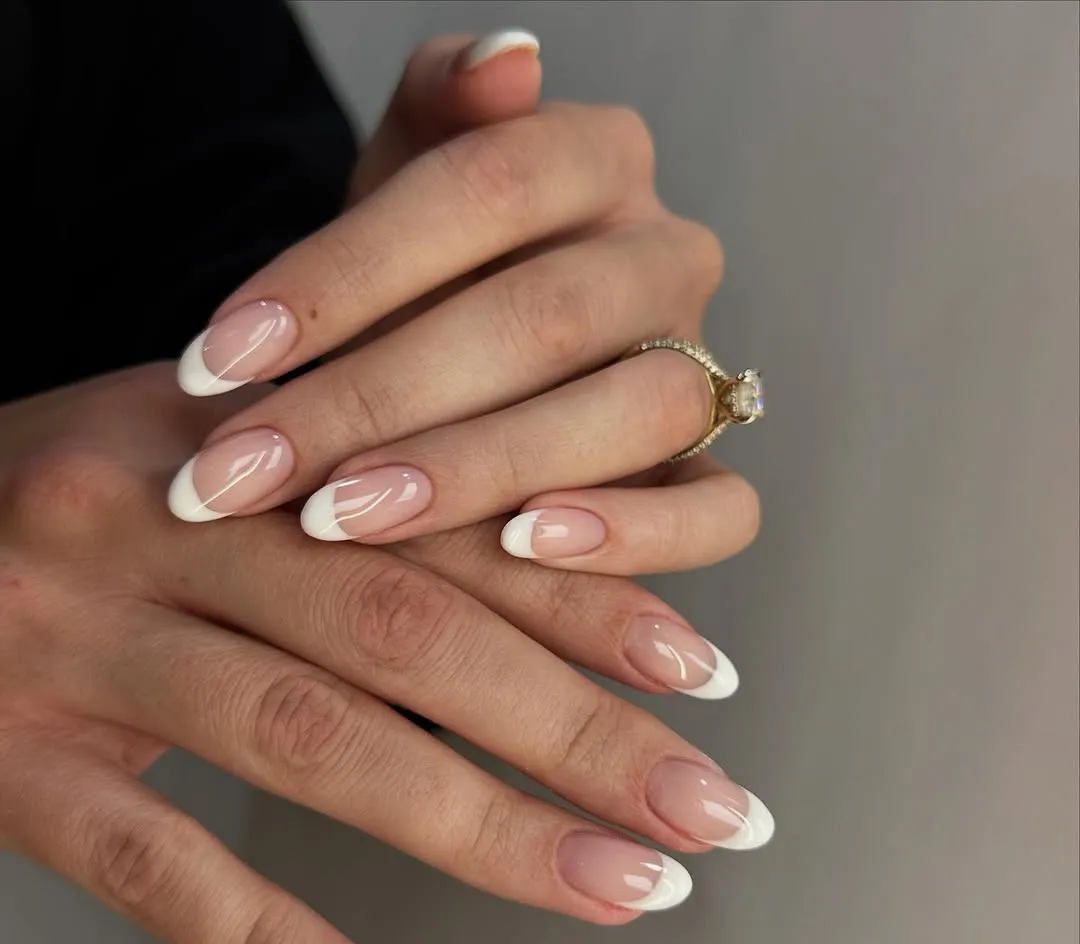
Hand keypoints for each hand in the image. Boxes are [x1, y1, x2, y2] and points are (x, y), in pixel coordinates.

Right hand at [0, 365, 772, 943]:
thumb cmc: (78, 505)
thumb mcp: (216, 460)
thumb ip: (355, 492)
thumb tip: (534, 554)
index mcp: (239, 444)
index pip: (445, 520)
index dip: (583, 594)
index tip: (706, 671)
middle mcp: (164, 527)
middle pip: (406, 634)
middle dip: (577, 728)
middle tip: (713, 811)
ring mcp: (78, 647)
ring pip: (311, 744)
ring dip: (485, 834)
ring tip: (625, 893)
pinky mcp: (5, 765)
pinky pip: (153, 865)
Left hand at [165, 33, 757, 579]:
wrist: (472, 357)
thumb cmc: (426, 272)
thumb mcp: (411, 175)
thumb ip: (440, 109)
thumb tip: (505, 62)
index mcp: (599, 158)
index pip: (479, 189)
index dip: (339, 275)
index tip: (213, 362)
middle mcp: (667, 255)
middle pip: (541, 317)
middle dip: (374, 401)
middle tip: (247, 473)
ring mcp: (703, 366)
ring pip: (634, 411)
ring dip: (481, 470)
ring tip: (349, 517)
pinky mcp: (711, 470)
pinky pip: (722, 511)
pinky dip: (635, 535)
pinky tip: (525, 548)